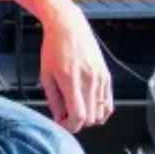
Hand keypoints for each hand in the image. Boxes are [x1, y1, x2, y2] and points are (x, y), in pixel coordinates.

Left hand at [38, 5, 113, 133]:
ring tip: (77, 108)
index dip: (70, 127)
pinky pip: (108, 103)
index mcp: (71, 80)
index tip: (62, 124)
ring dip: (89, 117)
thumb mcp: (45, 74)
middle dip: (78, 122)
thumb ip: (53, 100)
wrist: (68, 26)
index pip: (78, 117)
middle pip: (91, 118)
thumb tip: (59, 118)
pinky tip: (88, 105)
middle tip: (66, 115)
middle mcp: (89, 80)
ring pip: (101, 113)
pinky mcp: (106, 76)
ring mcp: (100, 78)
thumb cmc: (54, 47)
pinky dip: (100, 110)